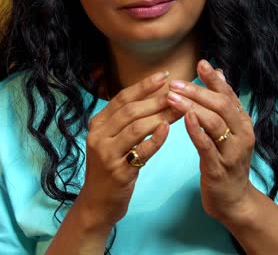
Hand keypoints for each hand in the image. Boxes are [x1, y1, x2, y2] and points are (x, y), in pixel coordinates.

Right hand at [77, 71, 180, 226]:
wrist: (97, 202)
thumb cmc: (110, 167)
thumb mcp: (110, 140)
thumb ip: (124, 120)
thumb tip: (152, 95)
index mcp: (97, 124)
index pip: (122, 98)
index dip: (143, 86)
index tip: (164, 76)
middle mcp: (99, 136)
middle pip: (130, 111)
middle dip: (156, 99)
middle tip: (178, 92)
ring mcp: (107, 154)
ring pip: (136, 128)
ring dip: (160, 116)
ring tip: (180, 109)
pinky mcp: (119, 172)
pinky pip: (140, 151)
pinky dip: (155, 139)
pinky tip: (168, 129)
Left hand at [168, 59, 256, 223]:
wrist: (234, 202)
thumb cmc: (226, 163)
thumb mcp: (229, 133)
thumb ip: (223, 105)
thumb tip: (219, 72)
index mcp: (244, 124)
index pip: (229, 96)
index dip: (214, 79)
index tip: (200, 63)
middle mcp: (242, 135)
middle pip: (222, 105)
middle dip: (198, 91)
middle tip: (174, 82)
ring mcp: (232, 152)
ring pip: (214, 122)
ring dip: (192, 107)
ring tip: (171, 97)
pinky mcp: (219, 168)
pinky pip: (207, 145)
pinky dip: (196, 130)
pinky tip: (185, 118)